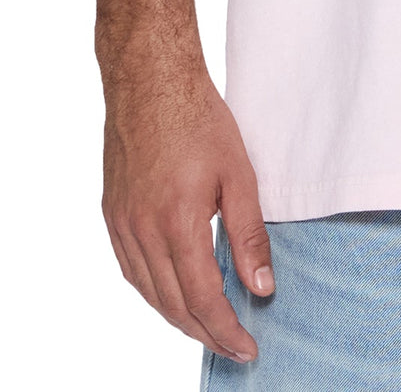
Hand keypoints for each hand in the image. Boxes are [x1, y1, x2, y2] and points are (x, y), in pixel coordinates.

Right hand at [101, 62, 273, 363]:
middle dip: (205, 332)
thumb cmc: (200, 119)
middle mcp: (142, 231)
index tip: (247, 347)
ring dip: (179, 317)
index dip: (226, 329)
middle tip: (235, 347)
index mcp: (177, 222)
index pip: (203, 297)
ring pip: (149, 292)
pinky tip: (174, 293)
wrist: (151, 80)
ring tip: (210, 328)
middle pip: (173, 304)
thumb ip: (249, 234)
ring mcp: (122, 224)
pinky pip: (132, 270)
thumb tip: (261, 287)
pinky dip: (155, 291)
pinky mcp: (113, 214)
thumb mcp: (240, 174)